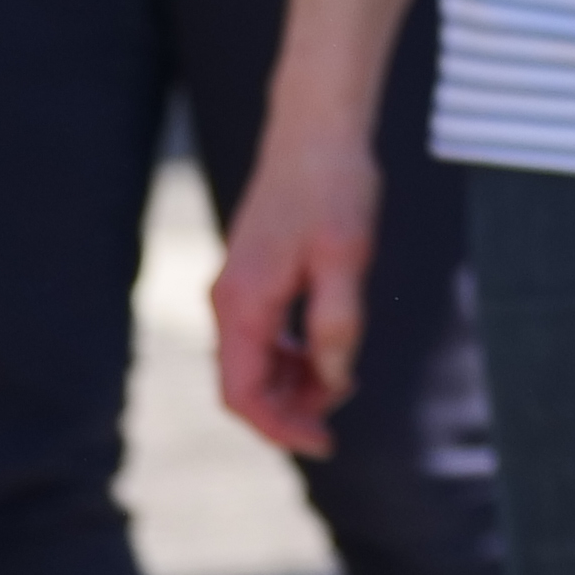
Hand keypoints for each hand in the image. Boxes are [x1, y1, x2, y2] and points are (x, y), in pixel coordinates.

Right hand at [207, 122, 378, 460]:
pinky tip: (329, 351)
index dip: (281, 428)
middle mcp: (228, 301)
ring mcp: (237, 289)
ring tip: (343, 379)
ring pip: (254, 362)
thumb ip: (337, 323)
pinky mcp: (252, 278)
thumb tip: (334, 380)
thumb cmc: (334, 188)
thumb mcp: (346, 257)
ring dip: (294, 382)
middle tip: (341, 413)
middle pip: (245, 384)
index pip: (243, 394)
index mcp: (243, 303)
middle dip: (290, 408)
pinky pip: (262, 336)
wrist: (315, 131)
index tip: (325, 443)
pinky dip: (292, 354)